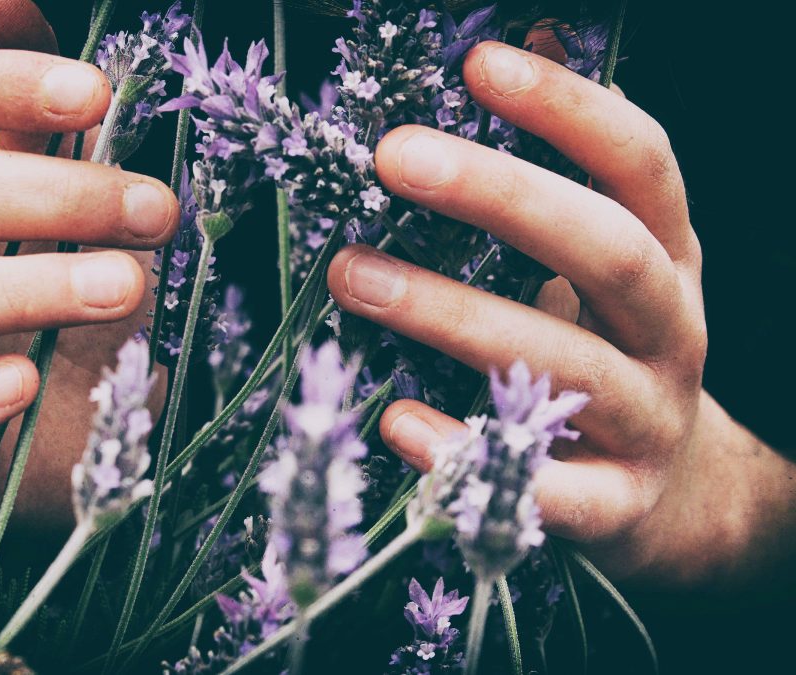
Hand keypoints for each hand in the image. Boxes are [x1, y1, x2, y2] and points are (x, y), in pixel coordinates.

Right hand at [0, 0, 176, 533]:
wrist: (49, 427)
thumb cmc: (53, 299)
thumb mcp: (56, 204)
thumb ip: (30, 117)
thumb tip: (9, 0)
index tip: (96, 93)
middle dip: (43, 193)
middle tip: (157, 210)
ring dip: (20, 287)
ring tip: (129, 287)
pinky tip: (23, 385)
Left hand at [327, 41, 795, 589]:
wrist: (680, 495)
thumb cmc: (616, 352)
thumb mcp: (613, 258)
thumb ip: (571, 165)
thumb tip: (533, 34)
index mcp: (668, 257)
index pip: (639, 164)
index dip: (569, 108)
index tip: (478, 63)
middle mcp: (671, 330)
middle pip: (606, 250)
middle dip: (500, 196)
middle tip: (391, 156)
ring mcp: (648, 420)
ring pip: (563, 363)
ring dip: (450, 314)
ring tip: (349, 275)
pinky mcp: (614, 505)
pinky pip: (544, 488)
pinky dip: (465, 451)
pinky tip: (395, 421)